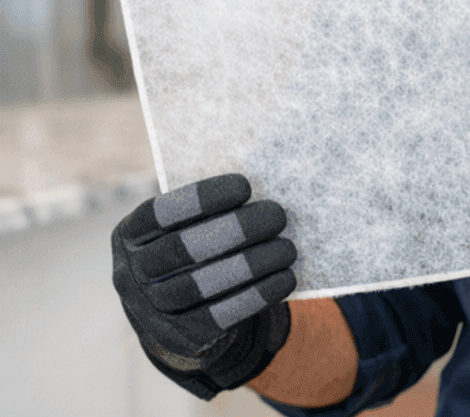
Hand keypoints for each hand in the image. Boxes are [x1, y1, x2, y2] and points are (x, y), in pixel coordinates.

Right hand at [111, 174, 297, 399]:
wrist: (176, 313)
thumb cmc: (191, 252)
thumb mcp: (184, 228)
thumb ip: (208, 212)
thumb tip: (261, 189)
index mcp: (129, 236)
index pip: (159, 213)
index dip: (202, 198)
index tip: (245, 185)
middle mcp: (131, 274)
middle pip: (182, 249)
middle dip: (235, 229)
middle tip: (277, 215)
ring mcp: (151, 310)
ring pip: (201, 285)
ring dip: (251, 264)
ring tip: (287, 248)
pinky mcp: (181, 337)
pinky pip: (220, 317)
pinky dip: (257, 296)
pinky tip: (285, 278)